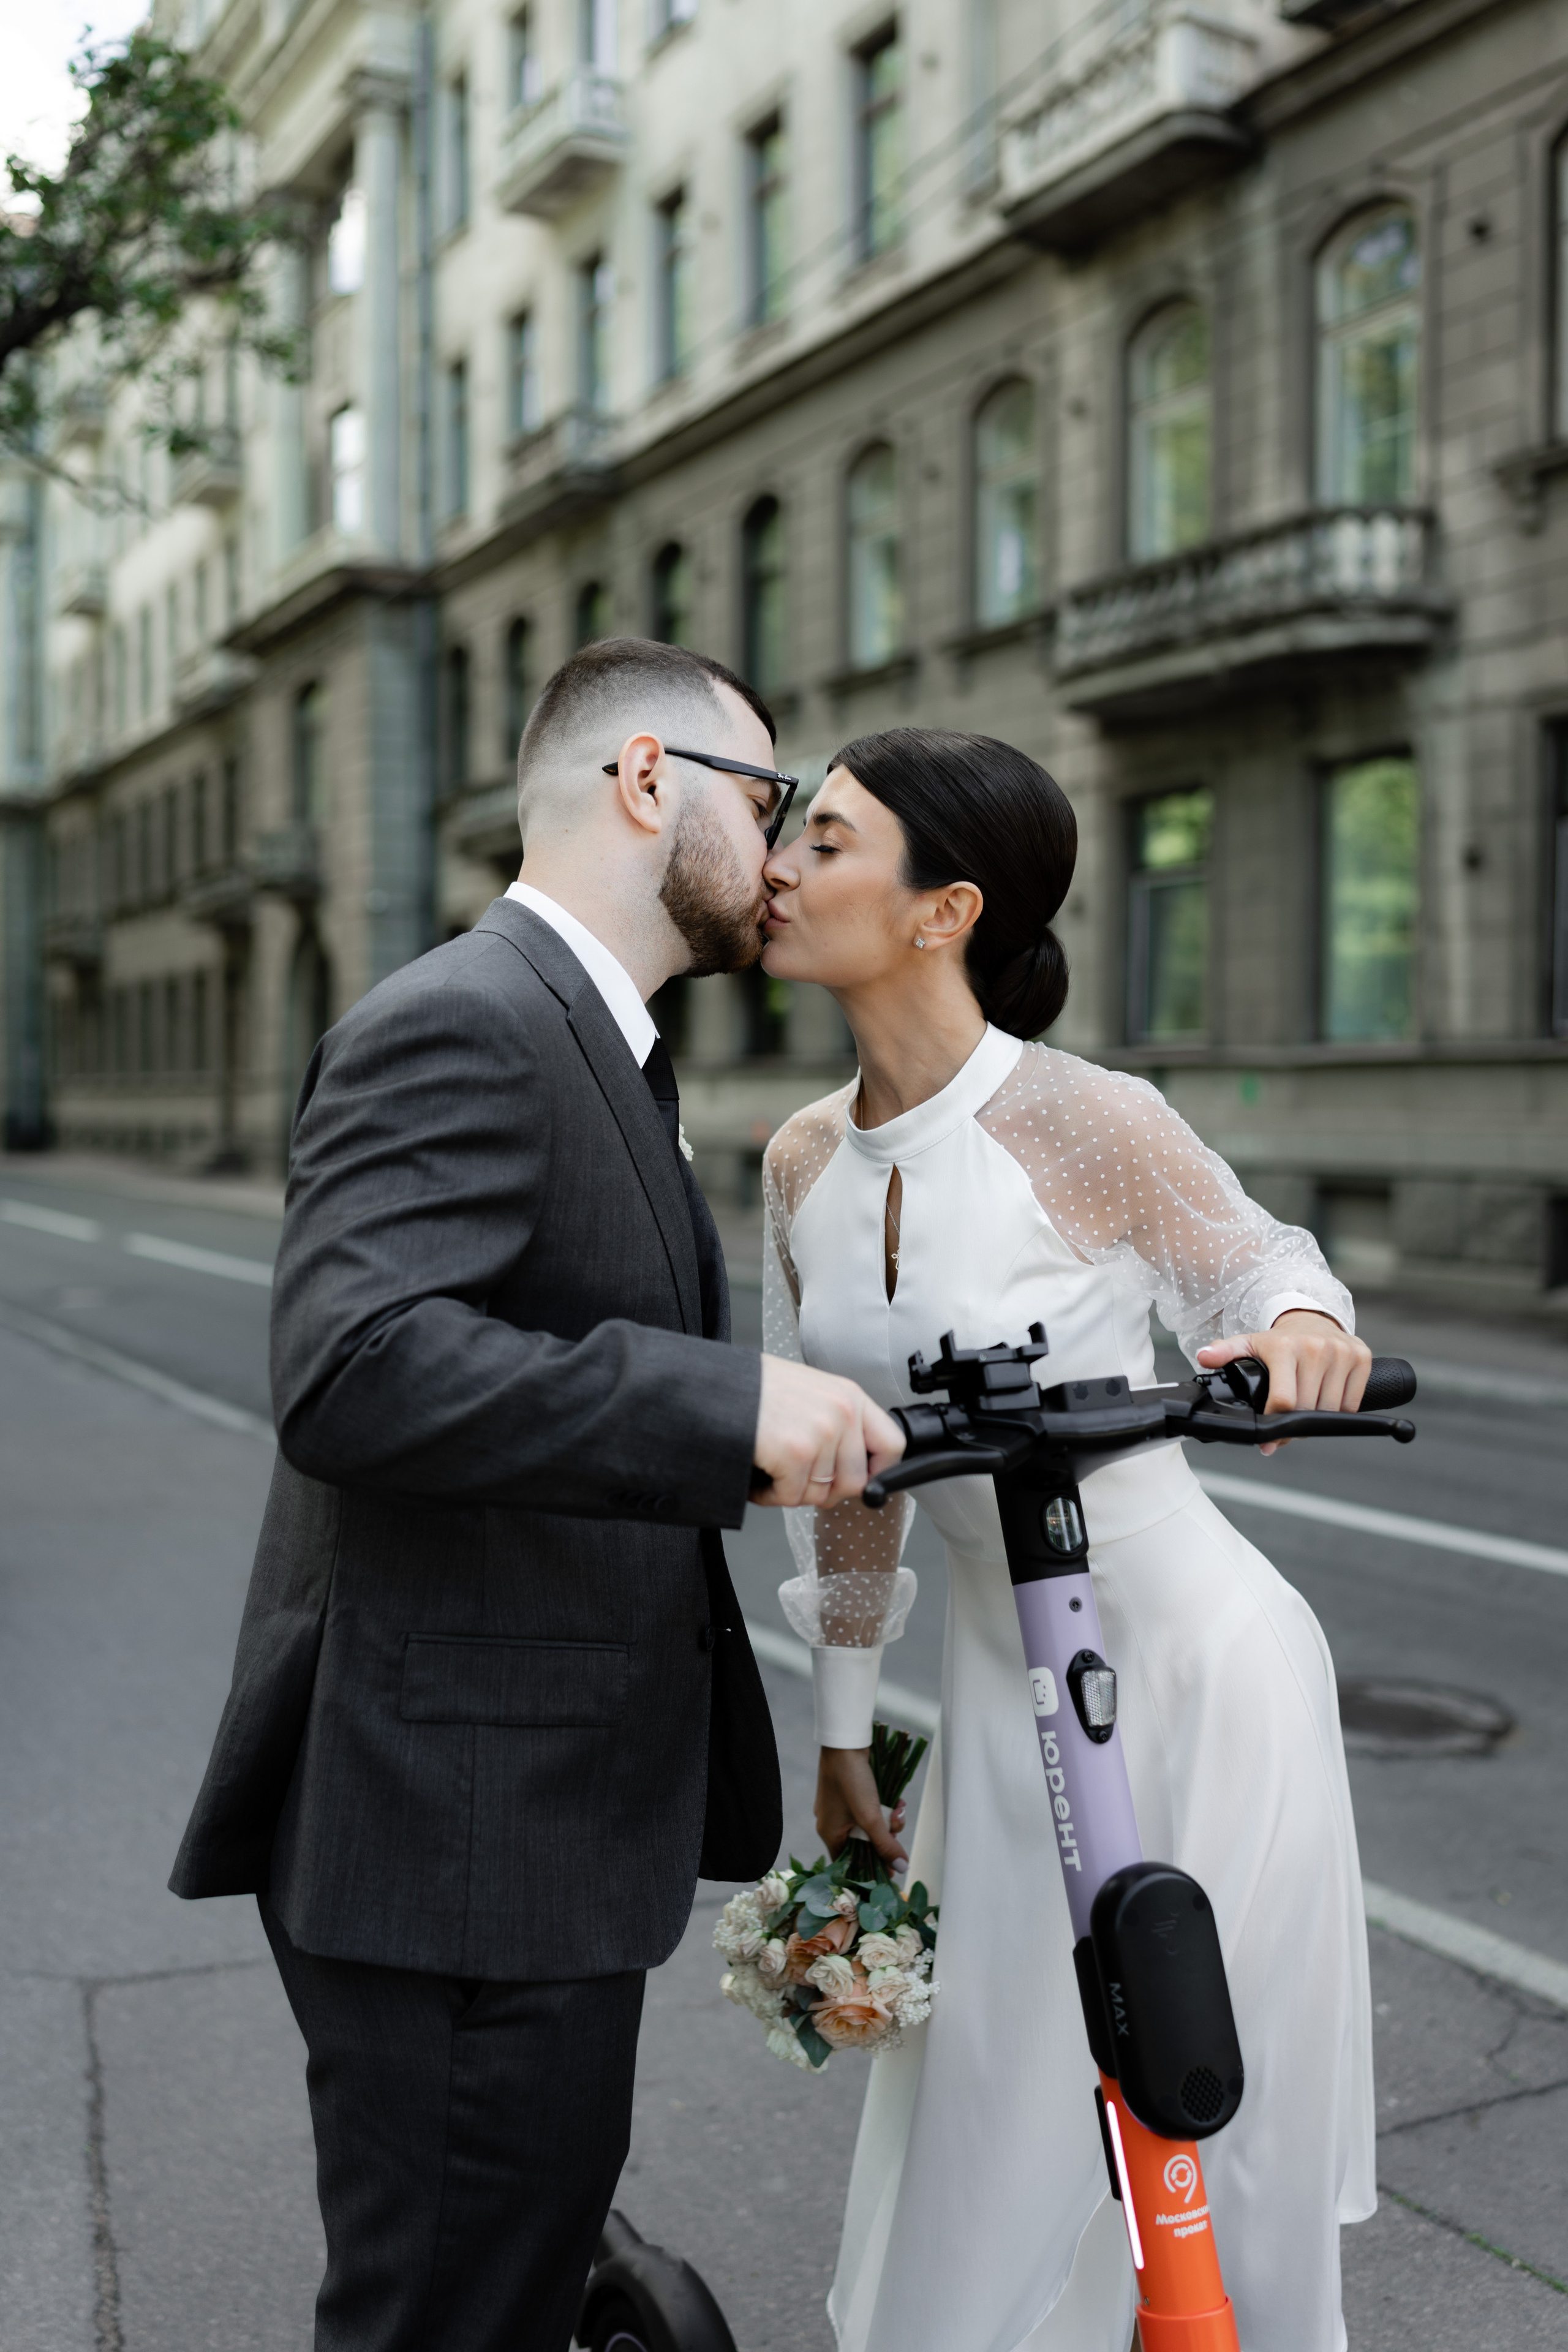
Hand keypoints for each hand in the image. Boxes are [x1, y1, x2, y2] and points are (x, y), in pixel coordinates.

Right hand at [752, 1355, 904, 1506]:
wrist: (714, 1383)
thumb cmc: (755, 1389)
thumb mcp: (810, 1392)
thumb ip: (837, 1422)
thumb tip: (852, 1462)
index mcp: (849, 1396)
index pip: (892, 1445)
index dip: (877, 1472)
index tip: (859, 1481)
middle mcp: (842, 1412)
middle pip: (855, 1482)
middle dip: (825, 1490)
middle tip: (798, 1478)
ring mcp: (821, 1432)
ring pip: (819, 1495)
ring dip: (790, 1491)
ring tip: (771, 1468)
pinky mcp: (796, 1452)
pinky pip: (791, 1497)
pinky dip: (768, 1494)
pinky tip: (758, 1473)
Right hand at [815, 1746, 908, 1868]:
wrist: (845, 1743)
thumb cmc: (851, 1781)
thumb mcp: (870, 1817)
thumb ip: (886, 1844)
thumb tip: (902, 1868)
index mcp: (830, 1833)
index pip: (849, 1862)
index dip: (870, 1867)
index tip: (891, 1867)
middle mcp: (833, 1822)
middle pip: (863, 1843)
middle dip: (885, 1836)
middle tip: (896, 1831)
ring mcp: (841, 1807)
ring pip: (870, 1825)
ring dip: (888, 1820)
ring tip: (899, 1810)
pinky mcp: (851, 1793)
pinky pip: (870, 1809)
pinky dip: (884, 1807)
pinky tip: (897, 1801)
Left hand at [1198, 1310, 1371, 1454]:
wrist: (1313, 1319)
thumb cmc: (1279, 1340)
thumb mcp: (1249, 1343)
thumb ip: (1226, 1352)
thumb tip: (1204, 1357)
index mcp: (1285, 1347)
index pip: (1284, 1400)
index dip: (1276, 1423)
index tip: (1270, 1438)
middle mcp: (1316, 1348)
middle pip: (1307, 1409)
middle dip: (1294, 1426)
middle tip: (1285, 1428)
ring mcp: (1342, 1352)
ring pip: (1331, 1409)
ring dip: (1317, 1421)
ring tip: (1303, 1415)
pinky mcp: (1361, 1357)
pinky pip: (1352, 1402)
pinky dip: (1339, 1410)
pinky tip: (1324, 1402)